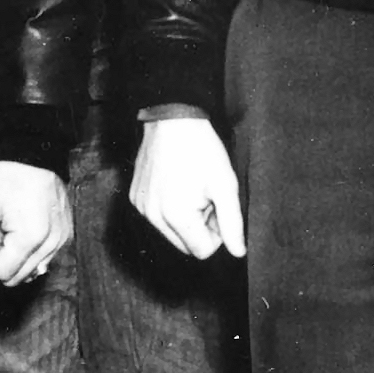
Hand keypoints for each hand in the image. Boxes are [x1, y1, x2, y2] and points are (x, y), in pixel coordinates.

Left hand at [0, 161, 71, 284]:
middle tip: (1, 232)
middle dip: (5, 260)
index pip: (2, 273)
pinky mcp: (66, 236)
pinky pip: (46, 260)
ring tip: (14, 229)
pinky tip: (27, 230)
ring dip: (19, 257)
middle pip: (19, 277)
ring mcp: (62, 241)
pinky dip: (33, 253)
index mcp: (30, 239)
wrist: (34, 156)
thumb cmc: (6, 180)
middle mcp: (52, 245)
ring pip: (34, 271)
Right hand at [129, 115, 244, 258]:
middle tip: (206, 197)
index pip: (203, 251)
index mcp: (176, 217)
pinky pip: (157, 217)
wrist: (172, 120)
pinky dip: (169, 208)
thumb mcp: (225, 186)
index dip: (217, 233)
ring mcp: (141, 207)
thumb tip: (238, 253)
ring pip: (171, 233)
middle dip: (200, 228)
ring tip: (191, 188)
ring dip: (185, 219)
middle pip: (185, 246)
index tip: (217, 207)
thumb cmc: (201, 150)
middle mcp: (153, 217)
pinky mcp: (135, 197)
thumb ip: (232, 224)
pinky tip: (176, 183)